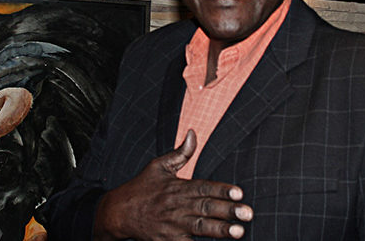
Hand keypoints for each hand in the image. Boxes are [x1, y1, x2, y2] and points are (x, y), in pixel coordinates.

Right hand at [93, 130, 252, 239]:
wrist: (117, 213)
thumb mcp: (159, 166)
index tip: (239, 192)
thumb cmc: (141, 188)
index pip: (203, 187)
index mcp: (177, 187)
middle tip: (247, 213)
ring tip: (238, 232)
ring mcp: (172, 225)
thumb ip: (181, 153)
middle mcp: (177, 206)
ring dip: (220, 230)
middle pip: (206, 208)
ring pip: (200, 227)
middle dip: (228, 211)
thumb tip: (193, 133)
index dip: (222, 190)